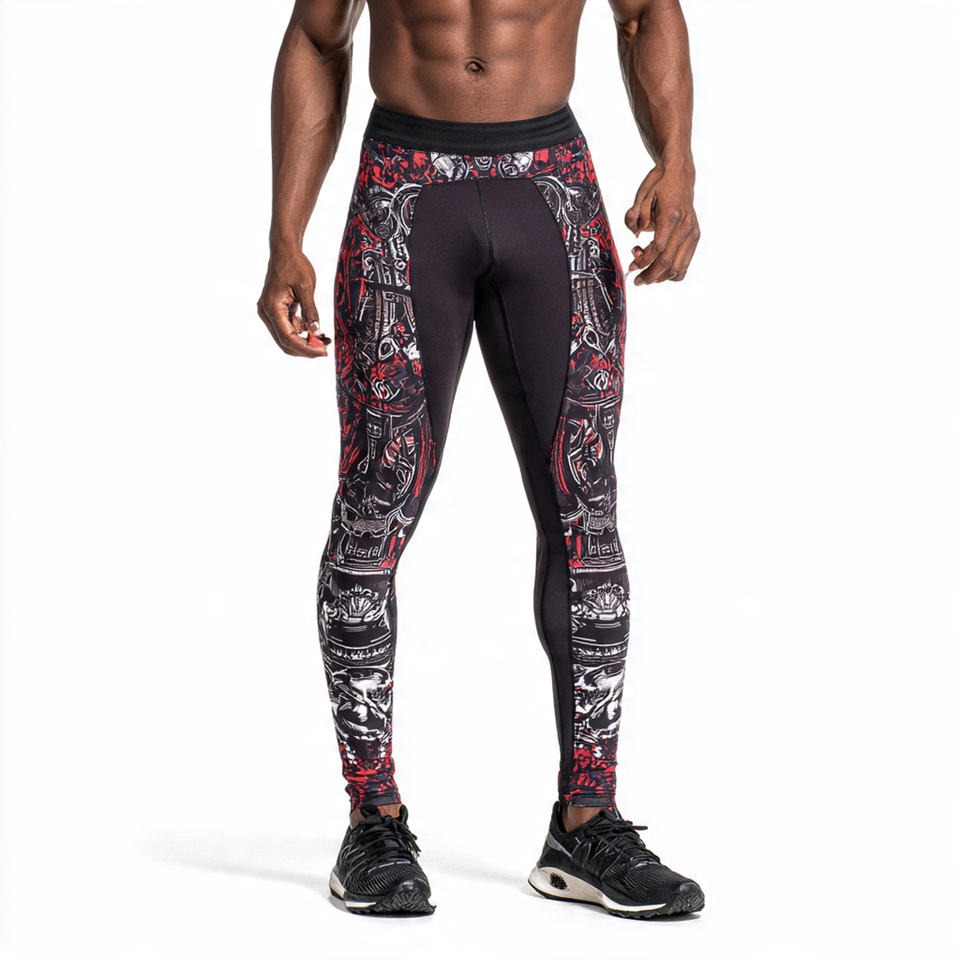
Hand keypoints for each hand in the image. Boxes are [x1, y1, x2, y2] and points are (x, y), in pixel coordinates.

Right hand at [257, 247, 331, 356]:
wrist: (285, 251)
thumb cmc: (294, 265)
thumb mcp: (306, 287)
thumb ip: (311, 310)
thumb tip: (317, 331)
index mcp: (271, 307)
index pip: (287, 337)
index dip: (306, 348)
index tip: (323, 351)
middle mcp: (266, 312)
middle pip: (285, 342)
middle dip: (305, 349)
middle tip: (325, 349)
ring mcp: (270, 312)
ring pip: (287, 337)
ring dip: (305, 342)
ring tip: (325, 340)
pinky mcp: (276, 311)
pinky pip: (288, 328)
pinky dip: (302, 333)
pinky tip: (317, 331)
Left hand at [624, 160, 699, 283]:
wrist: (680, 173)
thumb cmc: (659, 184)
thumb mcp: (641, 196)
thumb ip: (635, 217)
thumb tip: (635, 236)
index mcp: (672, 216)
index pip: (657, 248)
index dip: (643, 261)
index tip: (631, 266)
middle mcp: (686, 226)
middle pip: (668, 262)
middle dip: (650, 274)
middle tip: (637, 280)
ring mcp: (693, 232)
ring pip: (679, 267)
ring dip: (661, 276)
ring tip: (647, 272)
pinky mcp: (695, 236)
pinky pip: (685, 263)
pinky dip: (673, 272)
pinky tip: (660, 269)